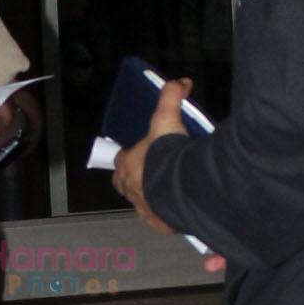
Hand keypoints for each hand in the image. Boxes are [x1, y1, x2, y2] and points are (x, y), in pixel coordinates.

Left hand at [112, 77, 192, 227]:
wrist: (180, 187)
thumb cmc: (166, 154)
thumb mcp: (168, 118)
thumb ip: (171, 97)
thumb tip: (181, 81)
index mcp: (128, 165)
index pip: (121, 161)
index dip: (129, 157)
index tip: (140, 154)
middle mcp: (131, 189)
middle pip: (126, 185)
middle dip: (135, 180)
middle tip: (152, 174)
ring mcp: (144, 208)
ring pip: (142, 203)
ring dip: (150, 197)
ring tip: (168, 192)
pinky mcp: (159, 223)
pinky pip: (158, 220)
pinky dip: (165, 215)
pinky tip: (175, 211)